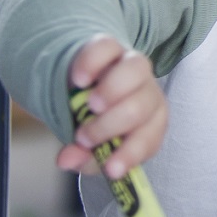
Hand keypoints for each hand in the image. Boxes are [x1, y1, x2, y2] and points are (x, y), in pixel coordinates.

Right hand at [55, 36, 168, 180]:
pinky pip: (107, 47)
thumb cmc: (96, 123)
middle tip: (84, 136)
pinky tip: (78, 80)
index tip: (110, 169)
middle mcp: (147, 93)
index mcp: (150, 123)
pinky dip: (91, 64)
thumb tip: (66, 159)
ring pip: (135, 70)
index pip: (149, 139)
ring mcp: (131, 66)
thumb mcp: (91, 147)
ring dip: (112, 91)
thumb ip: (83, 157)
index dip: (131, 154)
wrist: (85, 85)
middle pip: (140, 107)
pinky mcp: (110, 47)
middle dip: (110, 125)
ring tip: (90, 106)